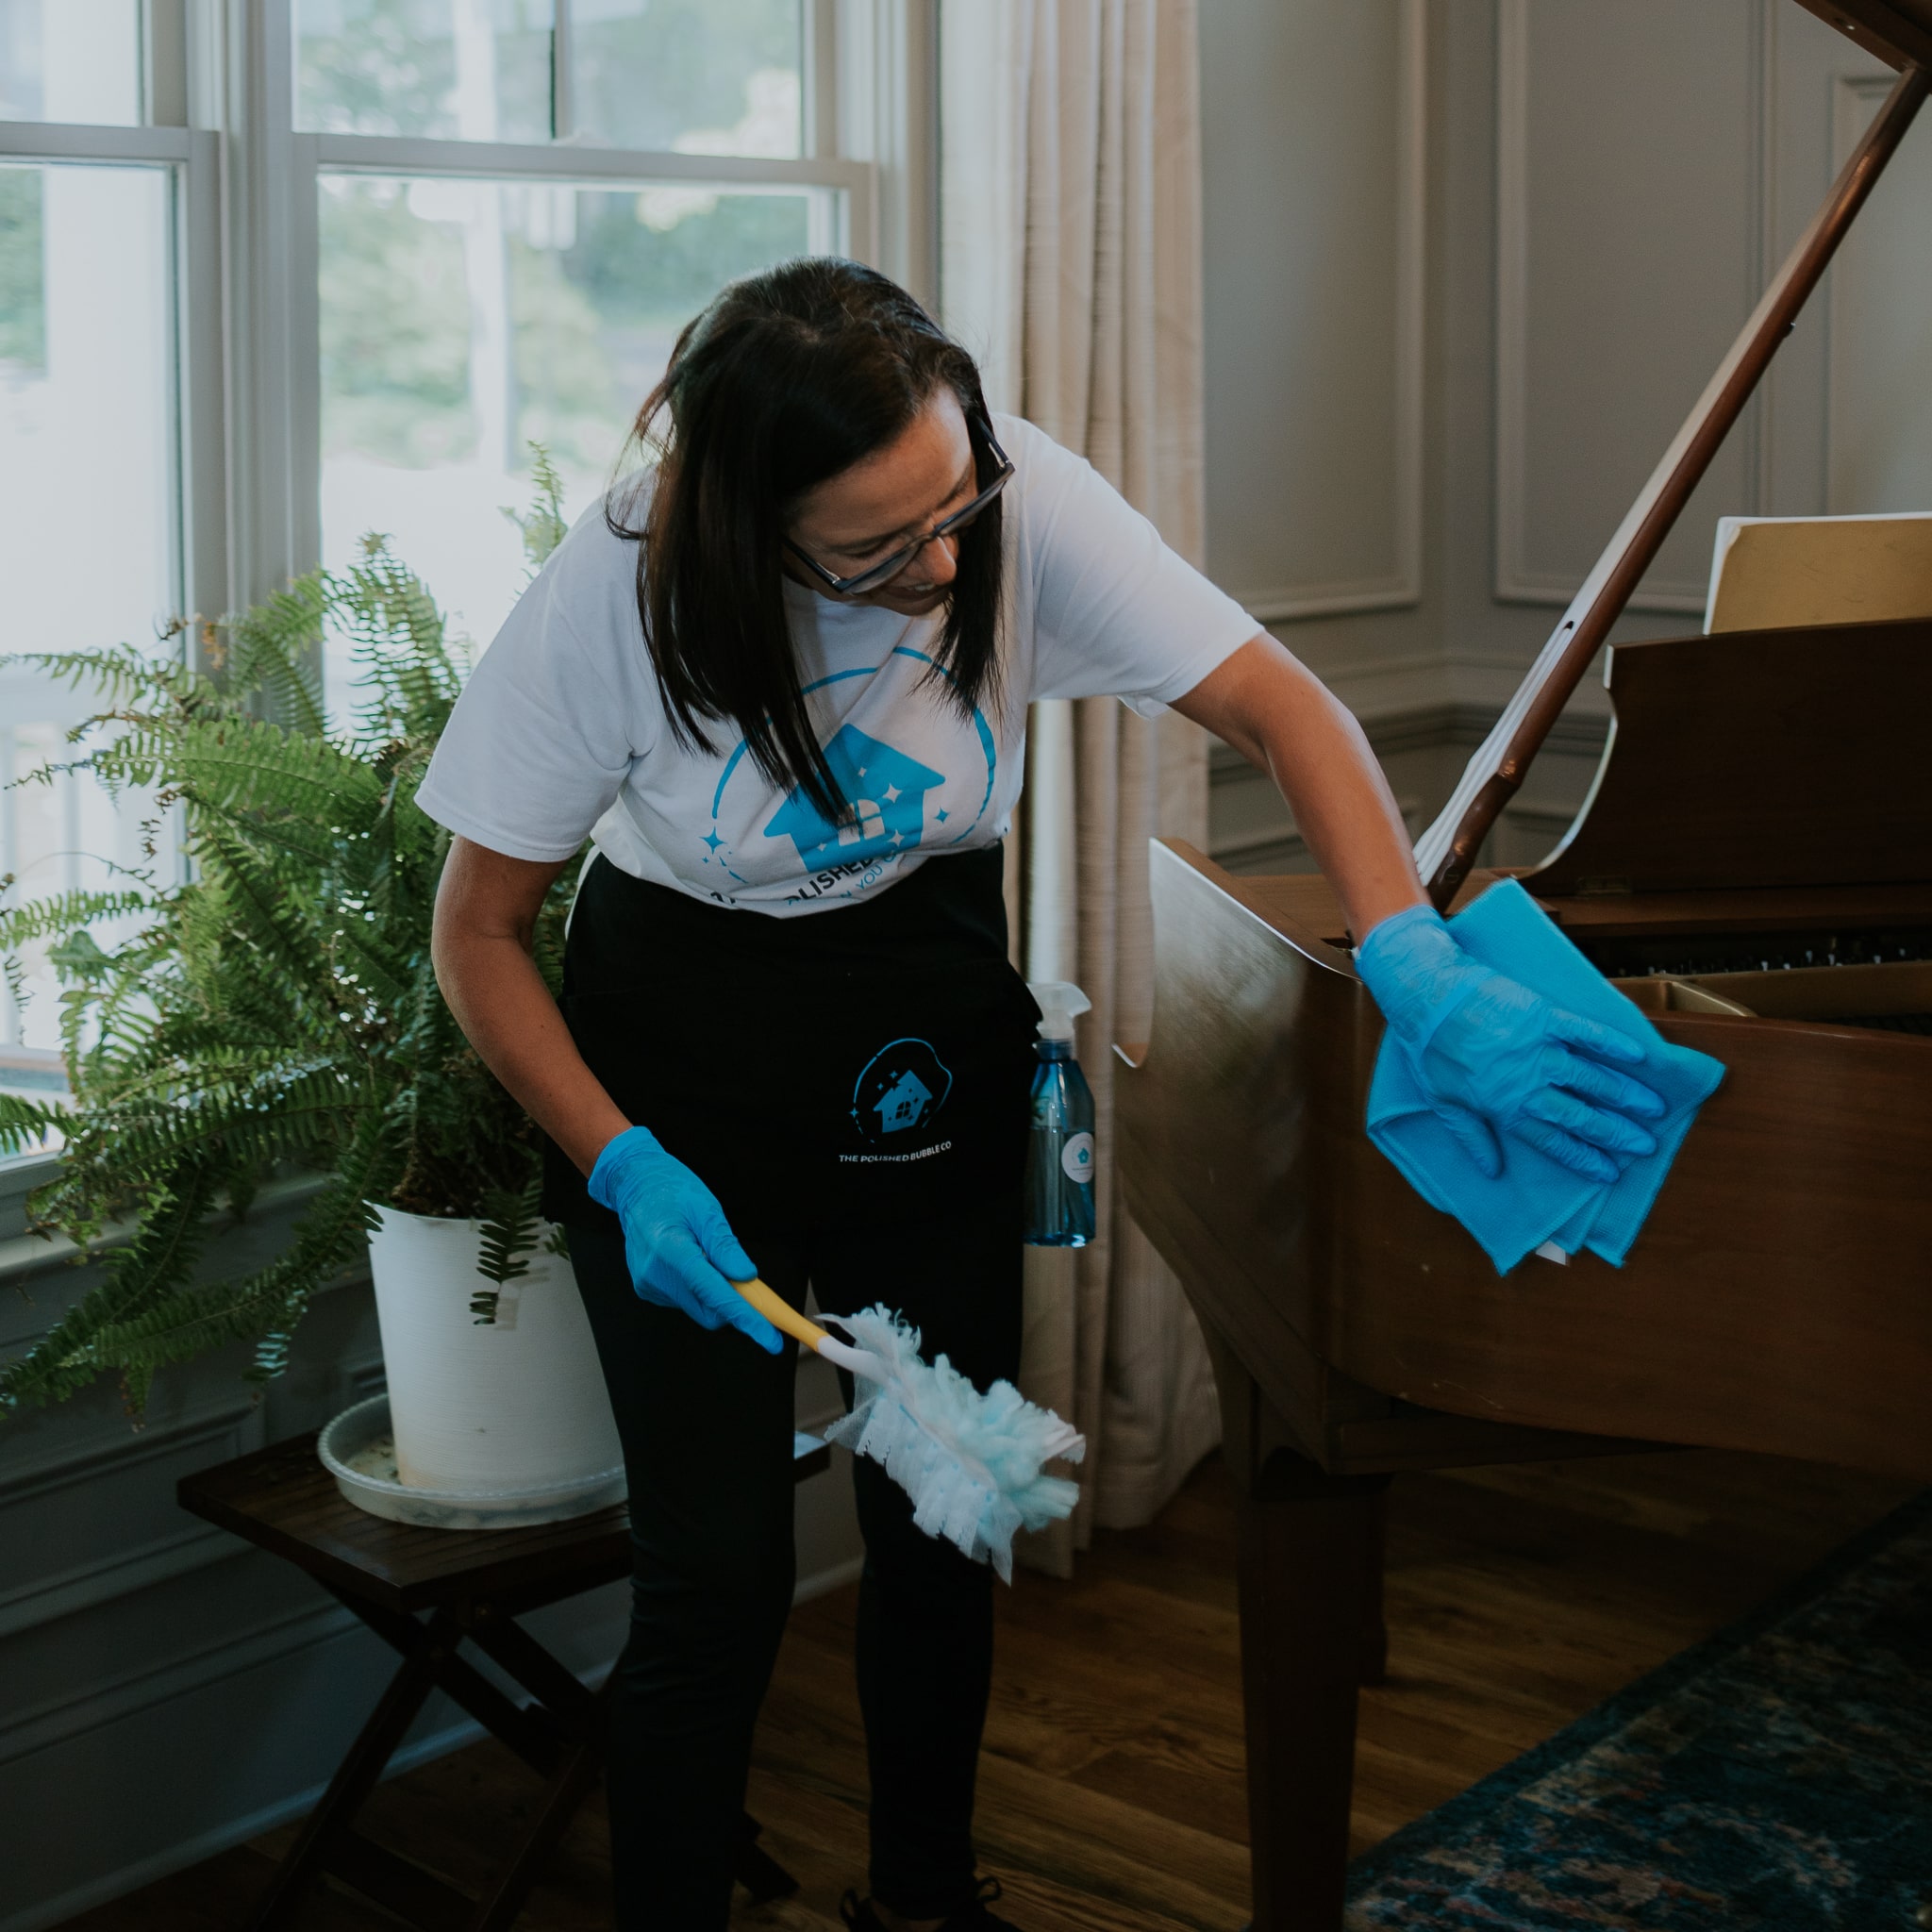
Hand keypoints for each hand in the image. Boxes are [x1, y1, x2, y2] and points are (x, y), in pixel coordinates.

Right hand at [587, 1127, 780, 1351]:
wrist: (635, 1186)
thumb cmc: (670, 1191)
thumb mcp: (707, 1210)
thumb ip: (727, 1248)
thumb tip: (746, 1276)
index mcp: (673, 1251)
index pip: (716, 1295)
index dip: (747, 1319)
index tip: (768, 1336)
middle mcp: (656, 1274)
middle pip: (708, 1311)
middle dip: (733, 1304)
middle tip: (744, 1279)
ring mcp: (648, 1285)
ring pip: (697, 1307)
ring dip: (714, 1292)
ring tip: (707, 1255)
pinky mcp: (647, 1289)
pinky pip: (683, 1299)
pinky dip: (697, 1288)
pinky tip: (691, 1260)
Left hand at [1355, 903, 1664, 1184]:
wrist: (1427, 996)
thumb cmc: (1430, 1050)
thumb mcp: (1443, 1101)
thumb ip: (1472, 1137)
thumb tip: (1491, 1172)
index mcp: (1504, 1107)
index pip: (1552, 1140)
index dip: (1583, 1157)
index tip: (1609, 1172)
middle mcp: (1527, 1082)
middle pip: (1579, 1115)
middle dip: (1614, 1133)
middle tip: (1644, 1146)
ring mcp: (1538, 1048)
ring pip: (1590, 1077)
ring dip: (1624, 1095)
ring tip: (1654, 1109)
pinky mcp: (1543, 1016)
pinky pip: (1584, 1031)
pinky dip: (1611, 1043)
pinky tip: (1637, 1056)